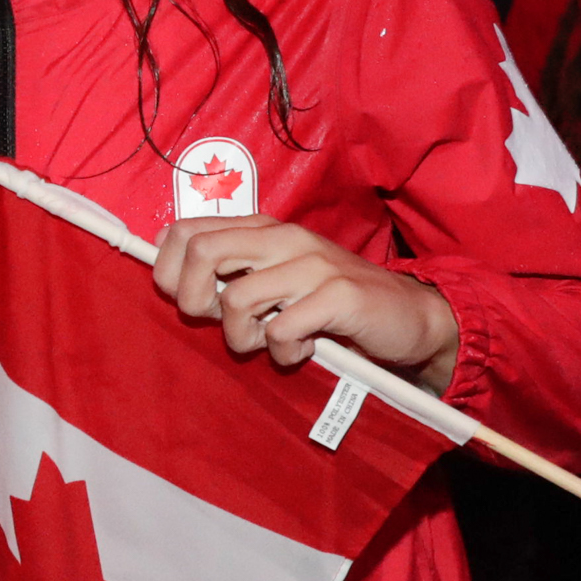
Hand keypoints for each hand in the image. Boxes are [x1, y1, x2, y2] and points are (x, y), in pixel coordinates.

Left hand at [152, 215, 461, 390]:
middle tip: (219, 324)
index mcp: (262, 228)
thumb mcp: (278, 276)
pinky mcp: (339, 296)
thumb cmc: (332, 301)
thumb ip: (232, 269)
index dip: (169, 271)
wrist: (411, 315)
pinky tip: (300, 351)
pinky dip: (281, 351)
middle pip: (201, 252)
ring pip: (236, 298)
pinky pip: (281, 329)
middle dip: (193, 299)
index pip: (185, 231)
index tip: (192, 302)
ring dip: (241, 336)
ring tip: (266, 342)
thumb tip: (169, 268)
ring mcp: (313, 264)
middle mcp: (284, 238)